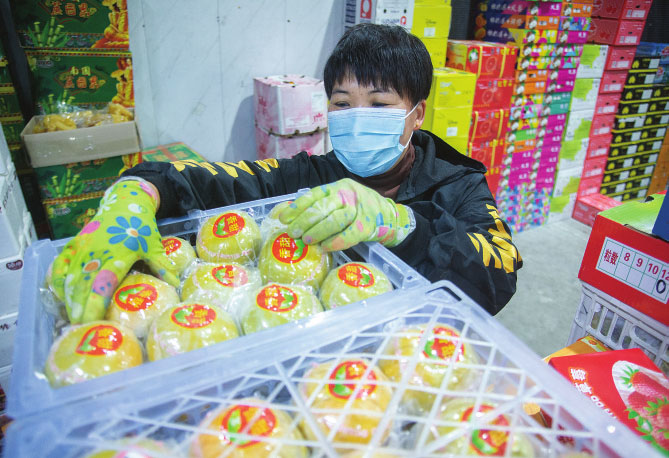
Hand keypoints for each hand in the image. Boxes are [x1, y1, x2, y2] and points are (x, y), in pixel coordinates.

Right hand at [48, 179, 179, 322]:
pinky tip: (60, 295)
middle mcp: (96, 254)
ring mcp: (82, 249)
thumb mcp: (154, 246)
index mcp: (117, 257)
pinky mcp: (73, 244)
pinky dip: (57, 280)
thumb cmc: (140, 226)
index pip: (102, 286)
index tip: (93, 321)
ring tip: (72, 317)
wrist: (124, 202)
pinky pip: (59, 264)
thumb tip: (175, 286)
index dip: (95, 304)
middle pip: (83, 287)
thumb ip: (161, 267)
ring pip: (70, 278)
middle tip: (80, 327)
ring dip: (69, 299)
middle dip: (80, 309)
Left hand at [279, 178, 414, 250]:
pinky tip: (326, 247)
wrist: (388, 214)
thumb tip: (287, 219)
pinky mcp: (368, 225)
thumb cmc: (356, 209)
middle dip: (305, 220)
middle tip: (293, 233)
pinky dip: (336, 242)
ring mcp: (360, 209)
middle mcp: (348, 194)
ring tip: (307, 241)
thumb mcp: (338, 201)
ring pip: (337, 218)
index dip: (297, 207)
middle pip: (324, 206)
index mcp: (337, 187)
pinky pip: (350, 234)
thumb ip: (318, 207)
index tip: (283, 218)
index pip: (314, 194)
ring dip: (319, 231)